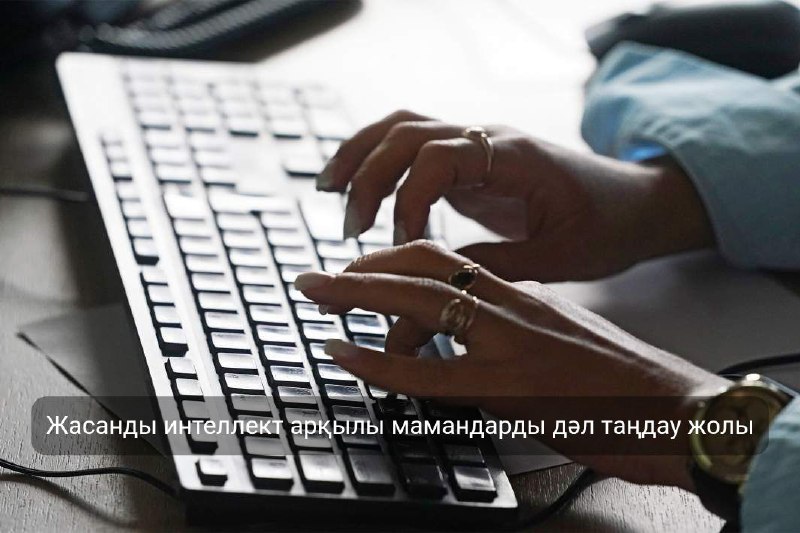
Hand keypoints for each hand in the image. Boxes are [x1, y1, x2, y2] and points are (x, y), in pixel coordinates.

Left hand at [294, 241, 728, 489]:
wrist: (673, 405)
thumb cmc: (621, 379)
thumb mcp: (560, 338)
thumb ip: (515, 329)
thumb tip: (474, 340)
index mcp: (522, 293)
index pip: (445, 260)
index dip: (393, 259)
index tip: (360, 269)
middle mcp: (511, 305)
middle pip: (422, 265)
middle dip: (361, 267)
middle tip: (317, 276)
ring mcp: (508, 342)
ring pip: (419, 301)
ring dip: (357, 294)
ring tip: (317, 297)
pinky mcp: (510, 386)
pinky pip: (429, 371)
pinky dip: (377, 360)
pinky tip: (343, 353)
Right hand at [317, 110, 713, 281]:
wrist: (636, 203)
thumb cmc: (608, 226)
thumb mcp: (561, 257)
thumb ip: (498, 264)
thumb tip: (437, 274)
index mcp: (514, 157)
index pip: (438, 158)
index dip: (408, 200)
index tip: (402, 245)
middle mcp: (490, 139)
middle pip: (408, 132)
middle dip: (369, 177)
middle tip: (352, 228)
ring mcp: (478, 144)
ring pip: (403, 127)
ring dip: (361, 156)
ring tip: (330, 190)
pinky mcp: (470, 161)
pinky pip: (412, 146)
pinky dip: (378, 160)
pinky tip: (358, 187)